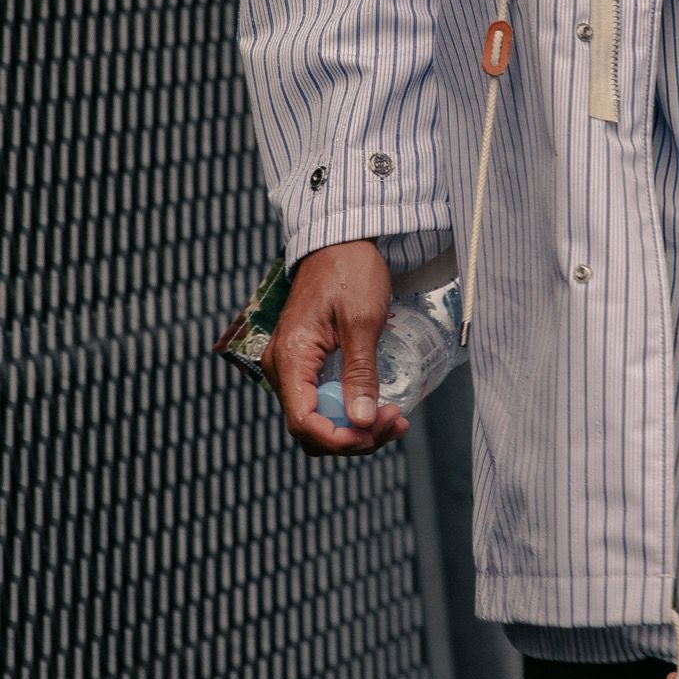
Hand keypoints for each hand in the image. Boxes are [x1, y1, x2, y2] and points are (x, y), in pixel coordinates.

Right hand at [260, 239, 409, 457]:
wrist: (340, 240)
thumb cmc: (350, 270)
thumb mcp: (362, 321)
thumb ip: (360, 372)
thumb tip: (362, 422)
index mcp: (291, 357)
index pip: (304, 421)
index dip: (339, 438)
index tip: (374, 433)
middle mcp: (283, 367)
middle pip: (310, 427)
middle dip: (352, 436)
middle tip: (395, 422)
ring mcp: (293, 366)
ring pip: (317, 417)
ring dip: (354, 427)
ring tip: (394, 418)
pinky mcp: (306, 362)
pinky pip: (322, 399)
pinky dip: (349, 409)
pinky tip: (379, 406)